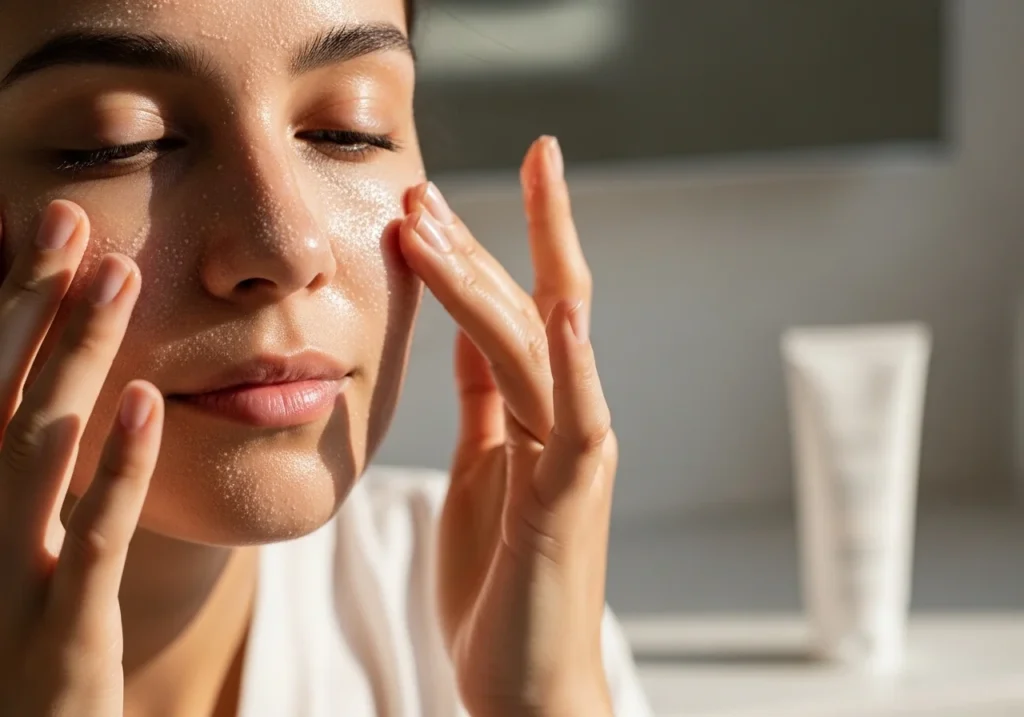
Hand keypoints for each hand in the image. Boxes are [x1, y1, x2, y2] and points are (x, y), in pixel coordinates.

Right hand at [0, 201, 162, 715]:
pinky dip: (118, 467)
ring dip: (77, 355)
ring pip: (39, 448)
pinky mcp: (60, 635)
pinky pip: (93, 539)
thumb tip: (60, 391)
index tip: (46, 228)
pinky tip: (150, 400)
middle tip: (71, 219)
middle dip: (31, 304)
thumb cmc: (14, 644)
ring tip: (117, 274)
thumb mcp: (10, 550)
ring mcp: (3, 580)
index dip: (7, 304)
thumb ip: (26, 470)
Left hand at [400, 137, 617, 716]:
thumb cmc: (503, 580)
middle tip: (421, 189)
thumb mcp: (483, 467)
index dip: (482, 249)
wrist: (524, 680)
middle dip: (477, 244)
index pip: (514, 312)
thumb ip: (486, 399)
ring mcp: (574, 454)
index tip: (436, 196)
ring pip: (535, 348)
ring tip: (428, 224)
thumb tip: (468, 334)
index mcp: (537, 413)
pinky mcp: (572, 499)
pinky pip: (575, 422)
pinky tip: (561, 313)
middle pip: (527, 309)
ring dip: (486, 282)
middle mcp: (565, 419)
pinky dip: (572, 366)